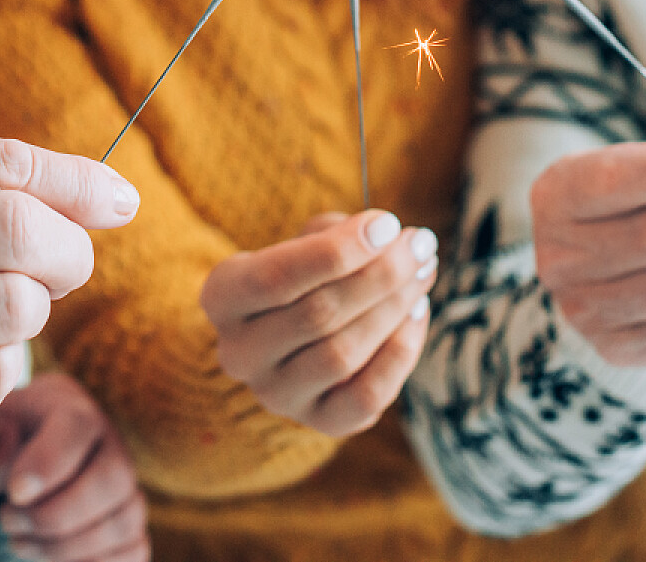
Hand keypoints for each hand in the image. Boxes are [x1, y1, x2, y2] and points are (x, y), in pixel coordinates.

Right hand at [0, 138, 138, 437]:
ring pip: (14, 308)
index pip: (2, 166)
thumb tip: (115, 199)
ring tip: (10, 305)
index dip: (77, 184)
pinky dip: (2, 364)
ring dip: (35, 309)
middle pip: (16, 232)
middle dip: (68, 250)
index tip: (118, 204)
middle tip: (62, 265)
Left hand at [0, 373, 147, 561]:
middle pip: (113, 477)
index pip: (78, 425)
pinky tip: (49, 559)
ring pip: (124, 520)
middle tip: (6, 520)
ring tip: (18, 541)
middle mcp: (107, 441)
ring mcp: (124, 485)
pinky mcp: (127, 525)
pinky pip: (134, 550)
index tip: (13, 493)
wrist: (7, 466)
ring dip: (66, 545)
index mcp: (66, 405)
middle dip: (57, 513)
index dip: (49, 464)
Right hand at [200, 210, 437, 437]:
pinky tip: (417, 314)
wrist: (295, 335)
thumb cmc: (303, 274)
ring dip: (394, 308)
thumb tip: (389, 239)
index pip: (276, 276)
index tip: (388, 224)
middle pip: (316, 315)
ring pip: (342, 354)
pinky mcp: (319, 421)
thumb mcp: (305, 240)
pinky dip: (401, 353)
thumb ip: (336, 234)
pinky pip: (367, 395)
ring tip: (424, 272)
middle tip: (421, 244)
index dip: (338, 251)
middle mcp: (239, 354)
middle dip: (380, 275)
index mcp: (222, 297)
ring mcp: (277, 394)